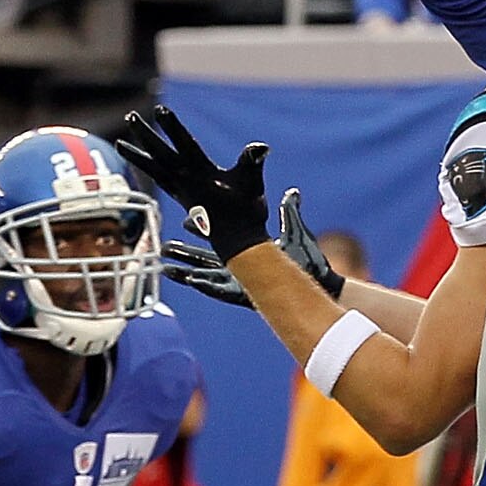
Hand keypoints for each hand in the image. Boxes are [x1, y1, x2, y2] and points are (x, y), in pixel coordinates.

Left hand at [110, 102, 272, 258]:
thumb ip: (252, 163)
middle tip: (130, 117)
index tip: (160, 110)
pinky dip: (148, 170)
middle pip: (160, 154)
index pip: (185, 144)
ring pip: (153, 169)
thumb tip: (259, 148)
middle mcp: (187, 181)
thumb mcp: (252, 184)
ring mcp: (182, 191)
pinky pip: (159, 180)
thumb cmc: (247, 212)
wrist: (239, 243)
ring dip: (137, 156)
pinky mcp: (182, 199)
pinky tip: (144, 164)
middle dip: (146, 135)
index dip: (173, 127)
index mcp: (202, 173)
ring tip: (120, 144)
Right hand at [167, 190, 339, 300]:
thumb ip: (289, 210)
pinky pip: (218, 290)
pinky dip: (202, 285)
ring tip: (164, 264)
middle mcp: (242, 268)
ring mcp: (241, 281)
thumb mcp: (294, 228)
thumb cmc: (309, 260)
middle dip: (184, 252)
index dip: (204, 228)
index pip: (220, 237)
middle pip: (205, 258)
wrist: (321, 282)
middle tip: (163, 245)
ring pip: (205, 274)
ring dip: (184, 270)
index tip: (188, 217)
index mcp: (250, 252)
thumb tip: (292, 192)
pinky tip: (186, 280)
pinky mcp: (246, 293)